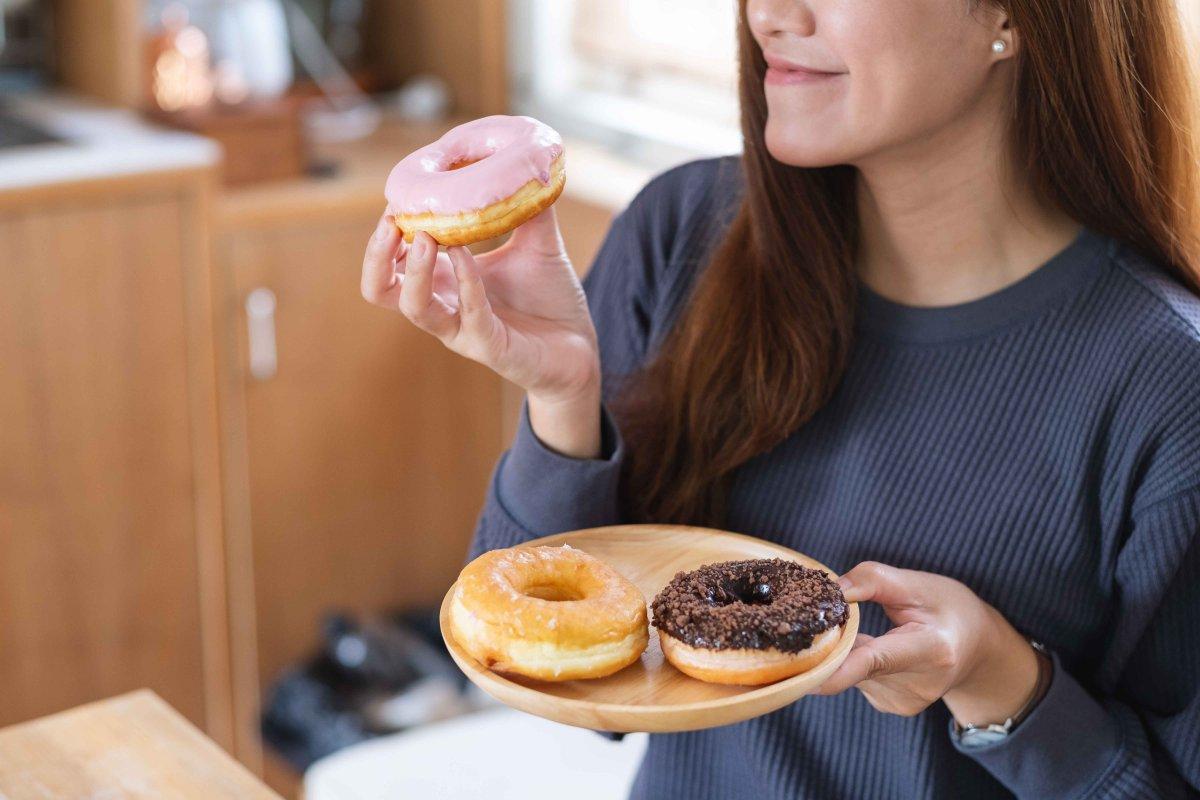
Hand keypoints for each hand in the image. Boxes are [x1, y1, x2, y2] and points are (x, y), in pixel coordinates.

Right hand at [360, 206, 600, 404]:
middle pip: (381, 289)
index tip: (398, 197)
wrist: (581, 346)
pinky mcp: (490, 348)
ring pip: (416, 308)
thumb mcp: (537, 242)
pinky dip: (465, 282)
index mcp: (445, 281)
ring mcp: (463, 331)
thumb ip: (526, 205)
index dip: (385, 233)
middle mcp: (444, 307)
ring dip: (416, 271)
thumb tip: (526, 159)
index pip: (392, 262)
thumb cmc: (550, 298)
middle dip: (376, 256)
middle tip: (391, 220)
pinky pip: (469, 316)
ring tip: (425, 237)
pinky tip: (465, 254)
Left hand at [815, 561, 1039, 725]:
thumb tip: (832, 590)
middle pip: (855, 663)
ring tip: (879, 630)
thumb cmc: (950, 609)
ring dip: (848, 648)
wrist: (979, 648)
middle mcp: (919, 684)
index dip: (838, 669)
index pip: (876, 660)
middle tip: (842, 612)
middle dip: (835, 639)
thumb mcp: (919, 584)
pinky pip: (855, 677)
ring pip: (851, 669)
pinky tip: (880, 647)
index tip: (808, 677)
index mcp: (932, 649)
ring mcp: (904, 701)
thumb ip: (874, 580)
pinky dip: (856, 660)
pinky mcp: (892, 706)